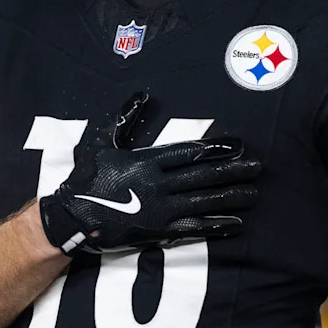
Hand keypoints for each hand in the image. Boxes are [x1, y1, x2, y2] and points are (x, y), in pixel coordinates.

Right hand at [39, 92, 259, 254]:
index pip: (189, 152)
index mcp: (146, 161)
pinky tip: (235, 224)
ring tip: (253, 194)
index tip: (238, 145)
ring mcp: (159, 209)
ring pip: (202, 201)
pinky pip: (193, 229)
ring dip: (230, 197)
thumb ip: (125, 120)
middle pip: (202, 176)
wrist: (70, 217)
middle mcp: (157, 184)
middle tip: (257, 167)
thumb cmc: (86, 177)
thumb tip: (141, 96)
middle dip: (232, 171)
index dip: (216, 148)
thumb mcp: (104, 142)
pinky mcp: (157, 232)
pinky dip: (215, 226)